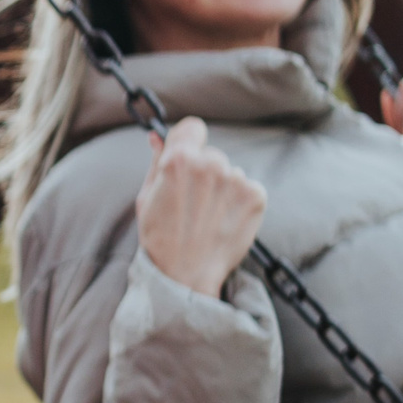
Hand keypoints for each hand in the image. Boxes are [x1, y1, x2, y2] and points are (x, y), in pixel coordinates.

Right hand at [136, 117, 266, 298]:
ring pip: (229, 172)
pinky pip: (247, 187)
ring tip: (208, 218)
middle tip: (192, 203)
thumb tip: (157, 137)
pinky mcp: (256, 195)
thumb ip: (156, 162)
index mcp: (178, 161)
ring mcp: (236, 180)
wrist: (187, 275)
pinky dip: (238, 202)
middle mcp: (210, 165)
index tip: (187, 154)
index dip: (188, 140)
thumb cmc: (161, 238)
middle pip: (211, 154)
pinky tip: (224, 221)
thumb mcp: (146, 199)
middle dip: (202, 172)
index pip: (192, 127)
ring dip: (222, 189)